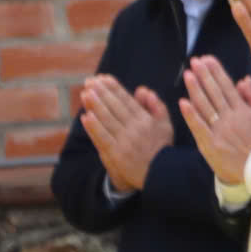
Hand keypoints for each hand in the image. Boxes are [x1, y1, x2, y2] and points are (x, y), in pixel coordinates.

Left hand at [78, 76, 169, 190]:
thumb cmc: (160, 146)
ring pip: (107, 120)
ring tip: (85, 93)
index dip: (114, 88)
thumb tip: (142, 90)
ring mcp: (125, 141)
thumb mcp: (165, 124)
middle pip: (115, 107)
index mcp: (146, 120)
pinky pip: (103, 138)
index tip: (103, 77)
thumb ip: (156, 105)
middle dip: (102, 93)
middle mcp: (135, 129)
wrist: (159, 174)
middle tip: (89, 81)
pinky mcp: (115, 154)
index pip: (127, 100)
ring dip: (95, 105)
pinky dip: (94, 127)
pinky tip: (86, 117)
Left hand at [180, 57, 250, 184]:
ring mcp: (219, 130)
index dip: (216, 71)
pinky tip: (183, 102)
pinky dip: (190, 114)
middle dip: (204, 75)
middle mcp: (230, 117)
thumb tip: (244, 80)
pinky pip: (198, 126)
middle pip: (214, 93)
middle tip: (194, 62)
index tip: (208, 59)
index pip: (227, 86)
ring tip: (188, 75)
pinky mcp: (209, 143)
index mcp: (243, 110)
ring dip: (195, 89)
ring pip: (205, 106)